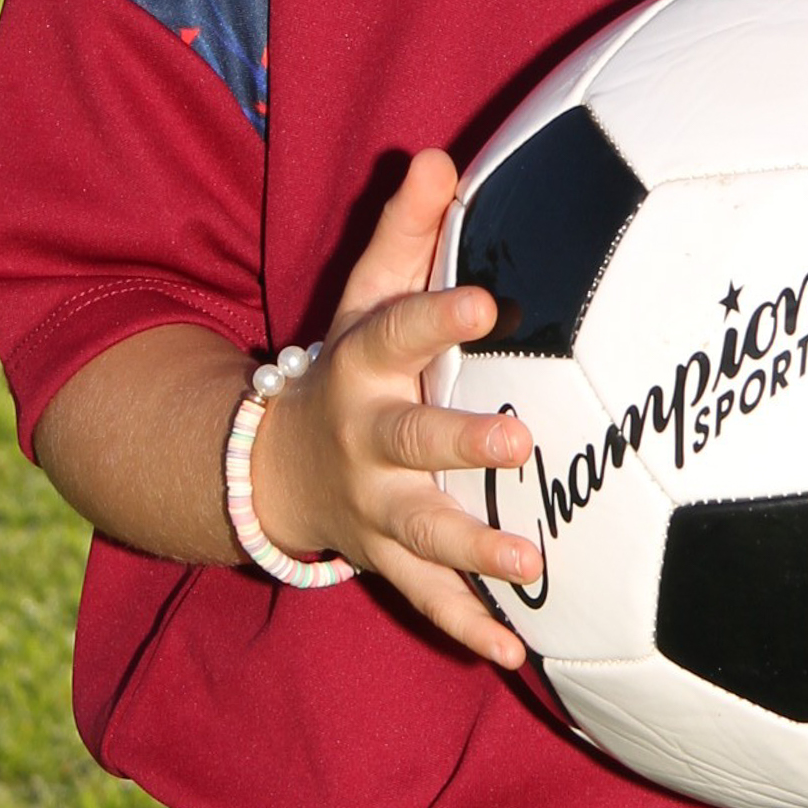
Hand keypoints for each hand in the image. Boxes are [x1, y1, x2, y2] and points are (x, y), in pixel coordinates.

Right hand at [251, 149, 538, 664]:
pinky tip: (518, 654)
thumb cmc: (352, 360)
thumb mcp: (365, 291)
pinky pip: (428, 599)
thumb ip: (405, 229)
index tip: (490, 300)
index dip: (438, 315)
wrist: (274, 462)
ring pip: (423, 532)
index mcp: (364, 365)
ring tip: (532, 564)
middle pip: (411, 442)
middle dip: (461, 441)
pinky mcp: (386, 558)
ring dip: (476, 551)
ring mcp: (373, 507)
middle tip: (520, 438)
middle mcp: (366, 439)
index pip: (398, 331)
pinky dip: (468, 628)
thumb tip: (437, 152)